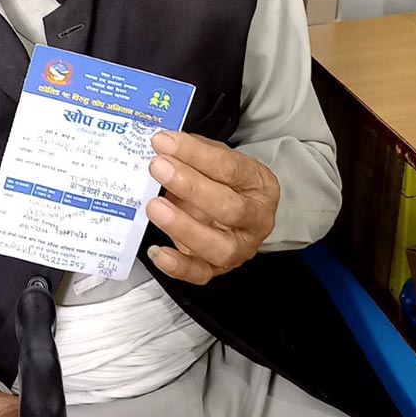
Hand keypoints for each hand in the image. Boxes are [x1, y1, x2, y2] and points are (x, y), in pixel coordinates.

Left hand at [145, 130, 279, 285]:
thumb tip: (162, 146)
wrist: (239, 211)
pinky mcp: (218, 268)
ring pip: (218, 246)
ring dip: (183, 226)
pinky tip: (158, 251)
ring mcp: (239, 248)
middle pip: (229, 208)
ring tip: (155, 207)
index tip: (165, 142)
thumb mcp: (219, 160)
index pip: (230, 168)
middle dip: (190, 187)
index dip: (195, 154)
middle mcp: (255, 220)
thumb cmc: (226, 183)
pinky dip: (178, 266)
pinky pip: (200, 274)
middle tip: (159, 168)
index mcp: (260, 185)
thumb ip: (195, 154)